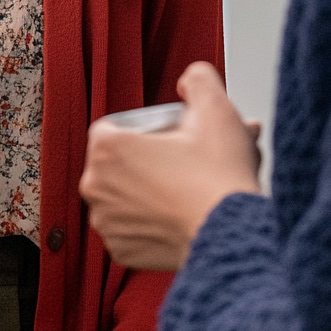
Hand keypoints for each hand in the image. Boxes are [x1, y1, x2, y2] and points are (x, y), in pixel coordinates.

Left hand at [79, 62, 261, 269]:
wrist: (235, 235)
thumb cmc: (220, 180)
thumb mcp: (215, 107)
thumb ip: (198, 79)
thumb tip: (191, 80)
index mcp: (106, 147)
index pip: (115, 127)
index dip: (146, 129)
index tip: (169, 139)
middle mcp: (96, 185)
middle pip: (120, 161)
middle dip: (149, 159)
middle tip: (183, 162)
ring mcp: (106, 221)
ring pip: (126, 194)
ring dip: (150, 190)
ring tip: (186, 187)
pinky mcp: (120, 251)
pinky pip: (132, 227)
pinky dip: (151, 222)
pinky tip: (178, 214)